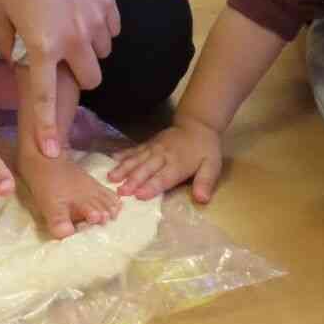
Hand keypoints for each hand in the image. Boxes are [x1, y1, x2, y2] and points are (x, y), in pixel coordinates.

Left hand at [0, 0, 119, 157]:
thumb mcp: (0, 9)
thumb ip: (7, 42)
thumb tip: (15, 59)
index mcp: (43, 46)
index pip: (46, 97)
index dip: (47, 128)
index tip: (50, 152)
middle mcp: (74, 40)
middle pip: (90, 80)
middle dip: (78, 76)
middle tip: (62, 60)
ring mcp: (96, 22)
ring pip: (102, 55)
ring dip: (89, 52)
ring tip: (71, 30)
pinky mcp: (109, 4)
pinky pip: (111, 30)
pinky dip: (100, 29)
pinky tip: (83, 11)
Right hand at [108, 117, 223, 201]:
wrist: (197, 125)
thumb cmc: (205, 149)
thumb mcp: (212, 166)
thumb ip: (206, 182)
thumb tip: (202, 199)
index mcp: (178, 164)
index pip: (163, 177)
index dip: (151, 186)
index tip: (139, 195)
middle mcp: (162, 156)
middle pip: (146, 169)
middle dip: (132, 180)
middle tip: (120, 191)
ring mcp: (153, 148)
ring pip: (136, 159)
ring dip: (123, 168)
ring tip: (111, 177)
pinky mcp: (148, 144)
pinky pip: (134, 149)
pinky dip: (123, 154)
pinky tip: (112, 159)